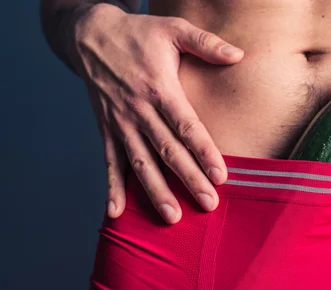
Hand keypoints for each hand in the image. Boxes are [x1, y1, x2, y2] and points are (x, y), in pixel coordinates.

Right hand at [71, 4, 243, 222]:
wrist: (90, 34)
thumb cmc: (139, 34)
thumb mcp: (173, 28)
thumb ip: (205, 43)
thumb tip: (238, 54)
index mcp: (160, 88)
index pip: (186, 126)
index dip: (204, 152)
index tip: (220, 176)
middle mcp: (139, 110)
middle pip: (167, 151)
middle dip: (188, 180)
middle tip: (207, 204)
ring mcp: (121, 123)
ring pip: (140, 163)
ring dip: (155, 192)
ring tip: (172, 217)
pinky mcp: (106, 130)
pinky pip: (110, 163)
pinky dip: (112, 188)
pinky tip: (116, 213)